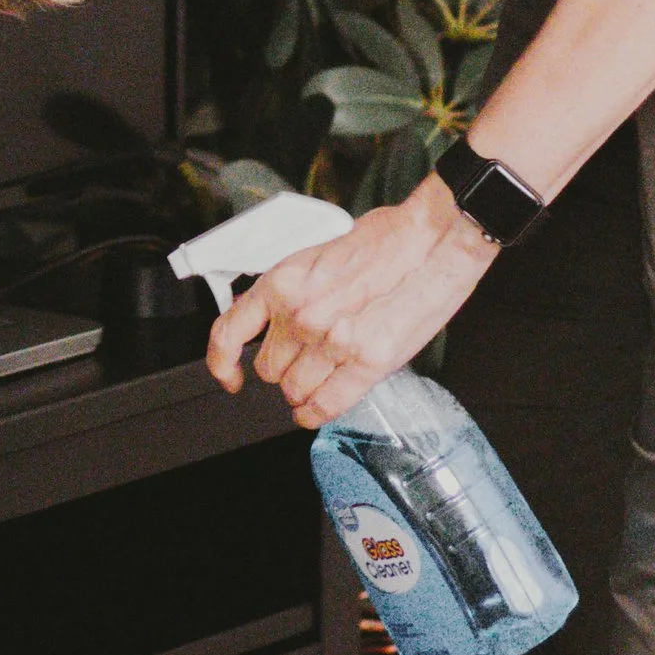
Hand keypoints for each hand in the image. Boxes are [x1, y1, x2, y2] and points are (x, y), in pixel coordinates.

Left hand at [205, 178, 496, 425]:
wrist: (431, 240)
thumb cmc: (383, 241)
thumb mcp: (317, 257)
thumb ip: (290, 292)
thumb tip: (271, 318)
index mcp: (283, 283)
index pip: (230, 333)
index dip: (223, 363)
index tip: (230, 375)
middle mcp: (301, 316)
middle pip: (269, 369)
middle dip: (283, 367)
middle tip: (304, 359)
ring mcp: (333, 342)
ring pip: (294, 390)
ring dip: (303, 389)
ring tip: (320, 377)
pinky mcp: (368, 362)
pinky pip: (326, 405)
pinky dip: (315, 414)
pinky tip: (314, 411)